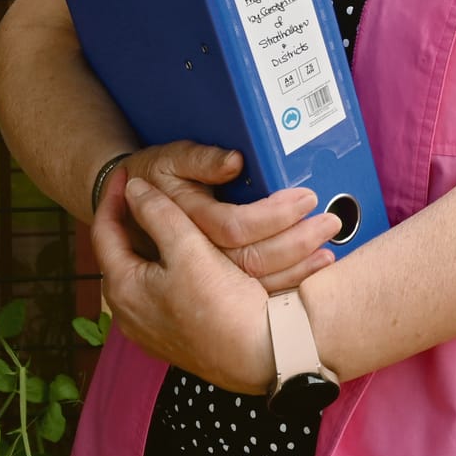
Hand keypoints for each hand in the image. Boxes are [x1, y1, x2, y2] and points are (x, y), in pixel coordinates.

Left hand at [95, 174, 273, 393]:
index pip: (104, 232)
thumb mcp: (187, 248)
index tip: (127, 171)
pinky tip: (194, 257)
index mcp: (122, 289)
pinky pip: (166, 291)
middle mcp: (129, 313)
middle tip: (148, 192)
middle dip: (136, 220)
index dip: (115, 197)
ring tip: (172, 218)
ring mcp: (152, 329)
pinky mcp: (176, 337)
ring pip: (147, 273)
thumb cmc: (220, 305)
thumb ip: (158, 214)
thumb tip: (136, 189)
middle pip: (125, 253)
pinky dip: (173, 267)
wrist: (260, 356)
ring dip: (157, 244)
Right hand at [118, 141, 340, 290]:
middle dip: (296, 243)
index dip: (272, 215)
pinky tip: (311, 273)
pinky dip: (286, 285)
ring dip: (297, 268)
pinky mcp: (211, 291)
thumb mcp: (167, 161)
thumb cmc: (152, 178)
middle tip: (330, 221)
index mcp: (181, 224)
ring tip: (328, 251)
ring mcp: (199, 282)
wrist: (124, 209)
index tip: (305, 199)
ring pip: (253, 284)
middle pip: (250, 261)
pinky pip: (251, 295)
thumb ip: (198, 160)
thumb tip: (235, 162)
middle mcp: (189, 261)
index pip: (233, 227)